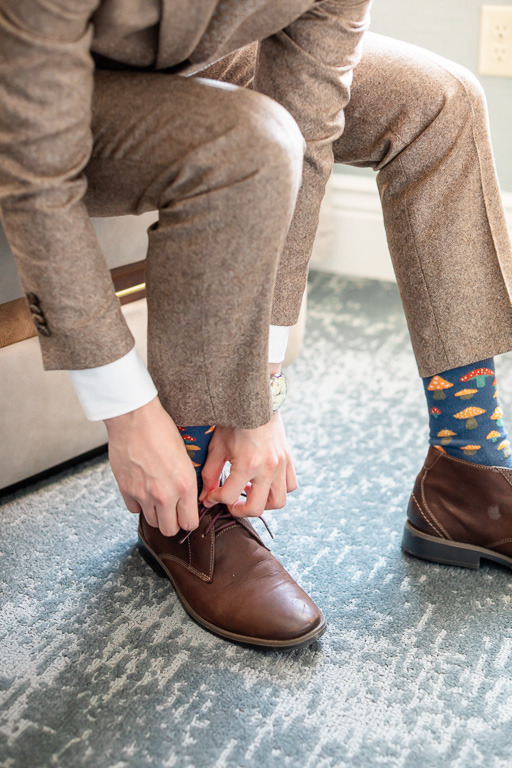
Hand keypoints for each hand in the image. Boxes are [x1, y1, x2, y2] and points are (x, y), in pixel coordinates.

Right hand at [104, 396, 198, 535]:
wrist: (135, 418)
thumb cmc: (161, 430)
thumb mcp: (185, 456)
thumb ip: (186, 481)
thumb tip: (187, 497)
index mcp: (185, 485)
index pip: (189, 523)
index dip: (188, 520)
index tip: (186, 514)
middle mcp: (165, 495)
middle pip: (169, 530)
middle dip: (172, 523)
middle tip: (171, 511)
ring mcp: (143, 494)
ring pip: (151, 522)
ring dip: (155, 514)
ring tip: (156, 498)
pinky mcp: (125, 489)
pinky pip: (133, 510)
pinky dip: (138, 504)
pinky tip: (141, 490)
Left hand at [199, 410, 297, 516]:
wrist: (257, 403)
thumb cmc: (234, 423)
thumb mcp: (217, 447)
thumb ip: (210, 475)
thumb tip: (205, 497)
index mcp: (247, 464)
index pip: (229, 496)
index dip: (216, 499)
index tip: (211, 495)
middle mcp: (268, 468)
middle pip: (256, 508)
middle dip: (239, 510)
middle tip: (231, 502)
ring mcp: (281, 465)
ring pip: (278, 502)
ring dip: (262, 503)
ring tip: (249, 493)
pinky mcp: (288, 460)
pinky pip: (290, 486)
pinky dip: (278, 490)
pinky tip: (263, 482)